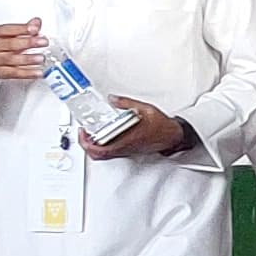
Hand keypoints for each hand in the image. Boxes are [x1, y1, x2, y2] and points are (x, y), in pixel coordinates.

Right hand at [0, 19, 51, 93]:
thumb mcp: (6, 35)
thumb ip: (23, 29)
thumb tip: (36, 22)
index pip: (6, 30)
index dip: (21, 29)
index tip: (34, 29)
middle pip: (10, 44)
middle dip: (28, 43)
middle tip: (43, 42)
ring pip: (12, 60)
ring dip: (28, 59)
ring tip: (41, 58)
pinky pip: (14, 73)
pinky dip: (27, 73)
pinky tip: (38, 72)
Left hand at [78, 94, 194, 159]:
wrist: (172, 136)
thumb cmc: (161, 126)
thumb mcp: (144, 109)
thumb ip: (125, 103)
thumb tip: (112, 99)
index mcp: (125, 140)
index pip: (101, 149)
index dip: (86, 143)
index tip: (82, 132)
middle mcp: (124, 148)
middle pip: (98, 155)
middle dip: (86, 146)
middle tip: (83, 134)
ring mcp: (126, 150)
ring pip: (104, 154)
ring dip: (94, 146)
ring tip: (90, 134)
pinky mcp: (129, 149)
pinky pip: (111, 152)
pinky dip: (103, 145)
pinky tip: (104, 136)